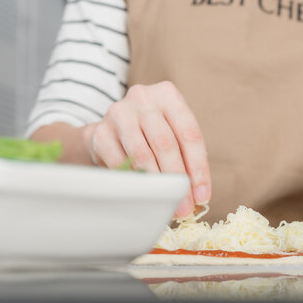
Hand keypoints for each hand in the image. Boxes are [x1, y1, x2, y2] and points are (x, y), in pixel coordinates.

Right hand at [84, 81, 210, 216]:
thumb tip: (198, 194)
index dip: (199, 168)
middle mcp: (143, 98)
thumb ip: (187, 157)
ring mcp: (118, 113)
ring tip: (166, 204)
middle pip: (166, 144)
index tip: (202, 195)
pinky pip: (120, 164)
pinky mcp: (100, 132)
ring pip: (143, 155)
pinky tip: (143, 195)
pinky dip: (134, 183)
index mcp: (168, 95)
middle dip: (177, 180)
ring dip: (156, 185)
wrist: (111, 128)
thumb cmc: (152, 133)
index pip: (190, 134)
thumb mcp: (173, 133)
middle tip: (185, 207)